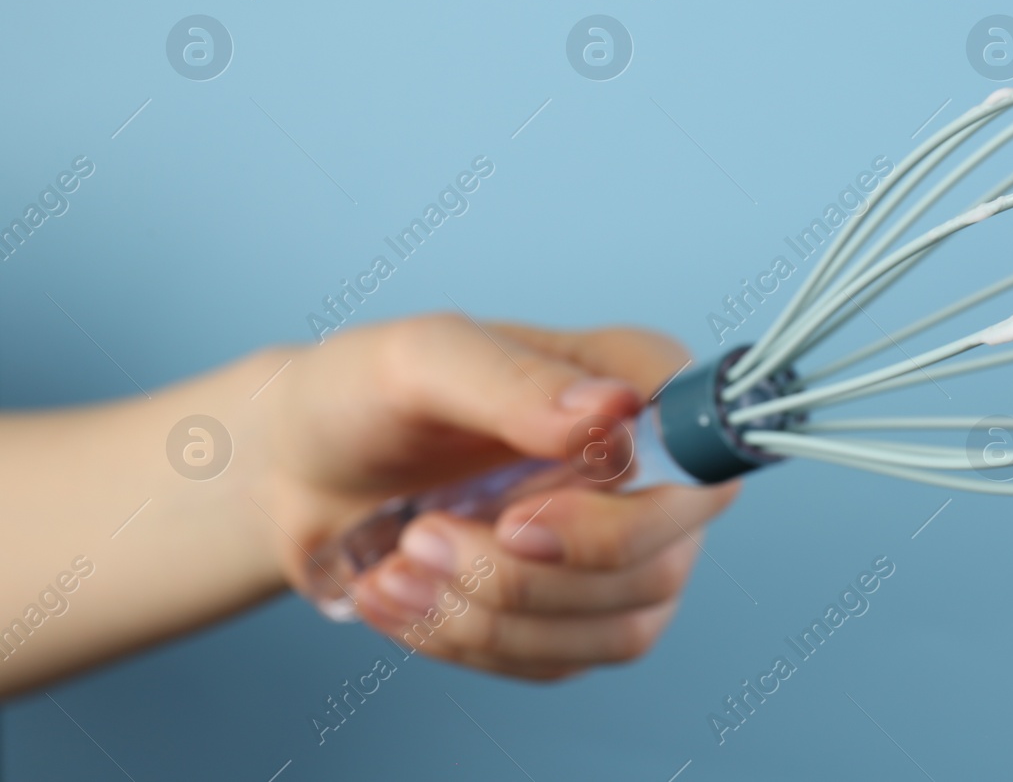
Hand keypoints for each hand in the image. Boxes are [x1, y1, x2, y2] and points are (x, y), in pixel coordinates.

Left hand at [254, 315, 739, 679]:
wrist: (300, 468)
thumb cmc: (364, 393)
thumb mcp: (421, 361)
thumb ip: (516, 380)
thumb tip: (617, 413)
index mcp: (637, 383)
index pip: (701, 465)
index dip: (628, 516)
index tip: (518, 520)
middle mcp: (650, 471)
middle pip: (659, 563)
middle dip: (526, 575)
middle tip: (424, 536)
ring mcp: (622, 550)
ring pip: (615, 629)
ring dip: (490, 614)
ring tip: (400, 563)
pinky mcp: (577, 614)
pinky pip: (558, 662)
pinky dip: (469, 641)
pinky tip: (402, 596)